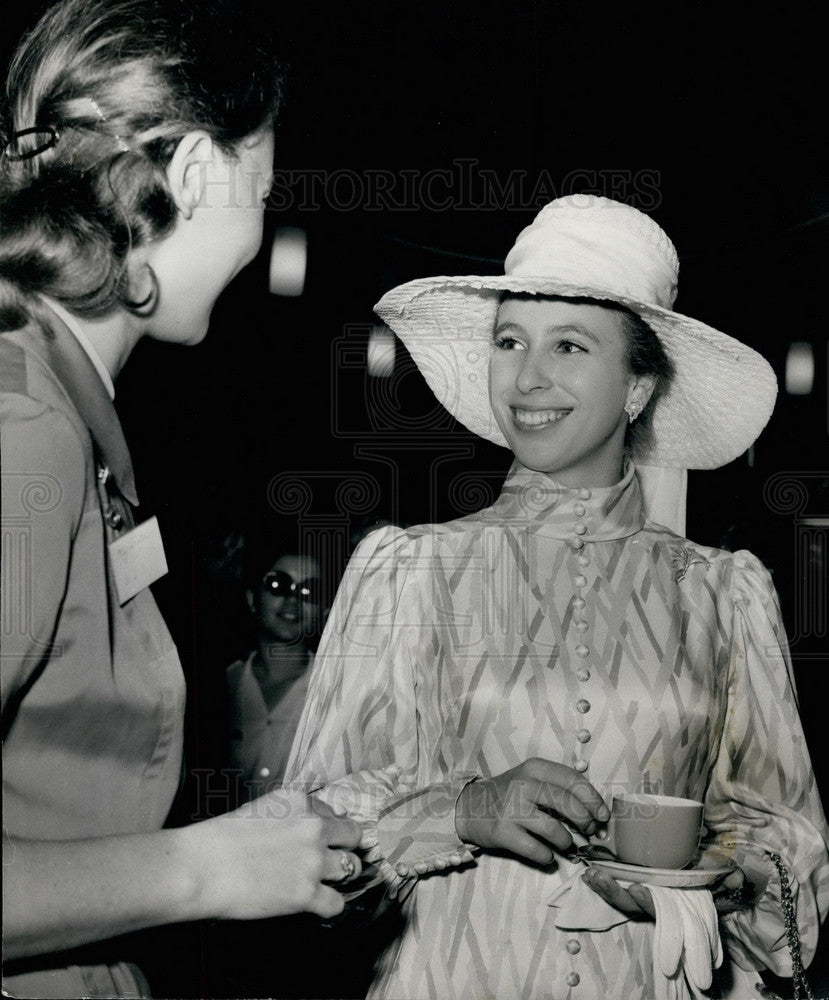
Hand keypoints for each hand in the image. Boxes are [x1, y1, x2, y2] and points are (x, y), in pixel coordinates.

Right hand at [185, 788, 362, 920]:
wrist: (202, 866)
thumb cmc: (221, 838)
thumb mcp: (262, 809)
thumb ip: (290, 815)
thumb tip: (307, 827)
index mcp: (301, 802)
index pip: (334, 813)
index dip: (329, 830)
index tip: (321, 841)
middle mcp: (314, 827)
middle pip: (353, 837)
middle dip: (343, 848)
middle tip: (329, 860)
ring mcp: (313, 861)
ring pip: (351, 868)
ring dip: (339, 876)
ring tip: (321, 882)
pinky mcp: (306, 894)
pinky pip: (338, 903)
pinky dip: (329, 906)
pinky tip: (316, 904)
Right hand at [455, 758, 609, 865]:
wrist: (470, 807)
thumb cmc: (510, 794)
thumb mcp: (532, 779)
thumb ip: (559, 789)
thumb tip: (596, 813)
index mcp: (534, 768)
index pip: (573, 780)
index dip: (593, 800)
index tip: (603, 816)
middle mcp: (523, 785)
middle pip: (567, 804)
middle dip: (586, 822)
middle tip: (590, 832)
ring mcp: (512, 809)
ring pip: (554, 830)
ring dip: (567, 842)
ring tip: (565, 844)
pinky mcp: (503, 832)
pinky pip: (536, 851)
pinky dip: (547, 857)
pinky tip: (546, 855)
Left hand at [582, 854, 750, 919]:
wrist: (698, 879)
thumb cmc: (706, 879)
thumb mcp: (718, 878)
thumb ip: (728, 879)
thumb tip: (736, 876)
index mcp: (673, 904)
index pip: (659, 909)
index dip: (647, 902)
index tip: (638, 888)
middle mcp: (654, 904)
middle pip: (631, 906)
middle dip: (615, 893)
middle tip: (601, 876)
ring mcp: (640, 897)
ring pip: (619, 899)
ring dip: (602, 887)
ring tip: (589, 873)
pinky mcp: (629, 887)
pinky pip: (613, 890)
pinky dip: (599, 883)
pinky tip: (588, 873)